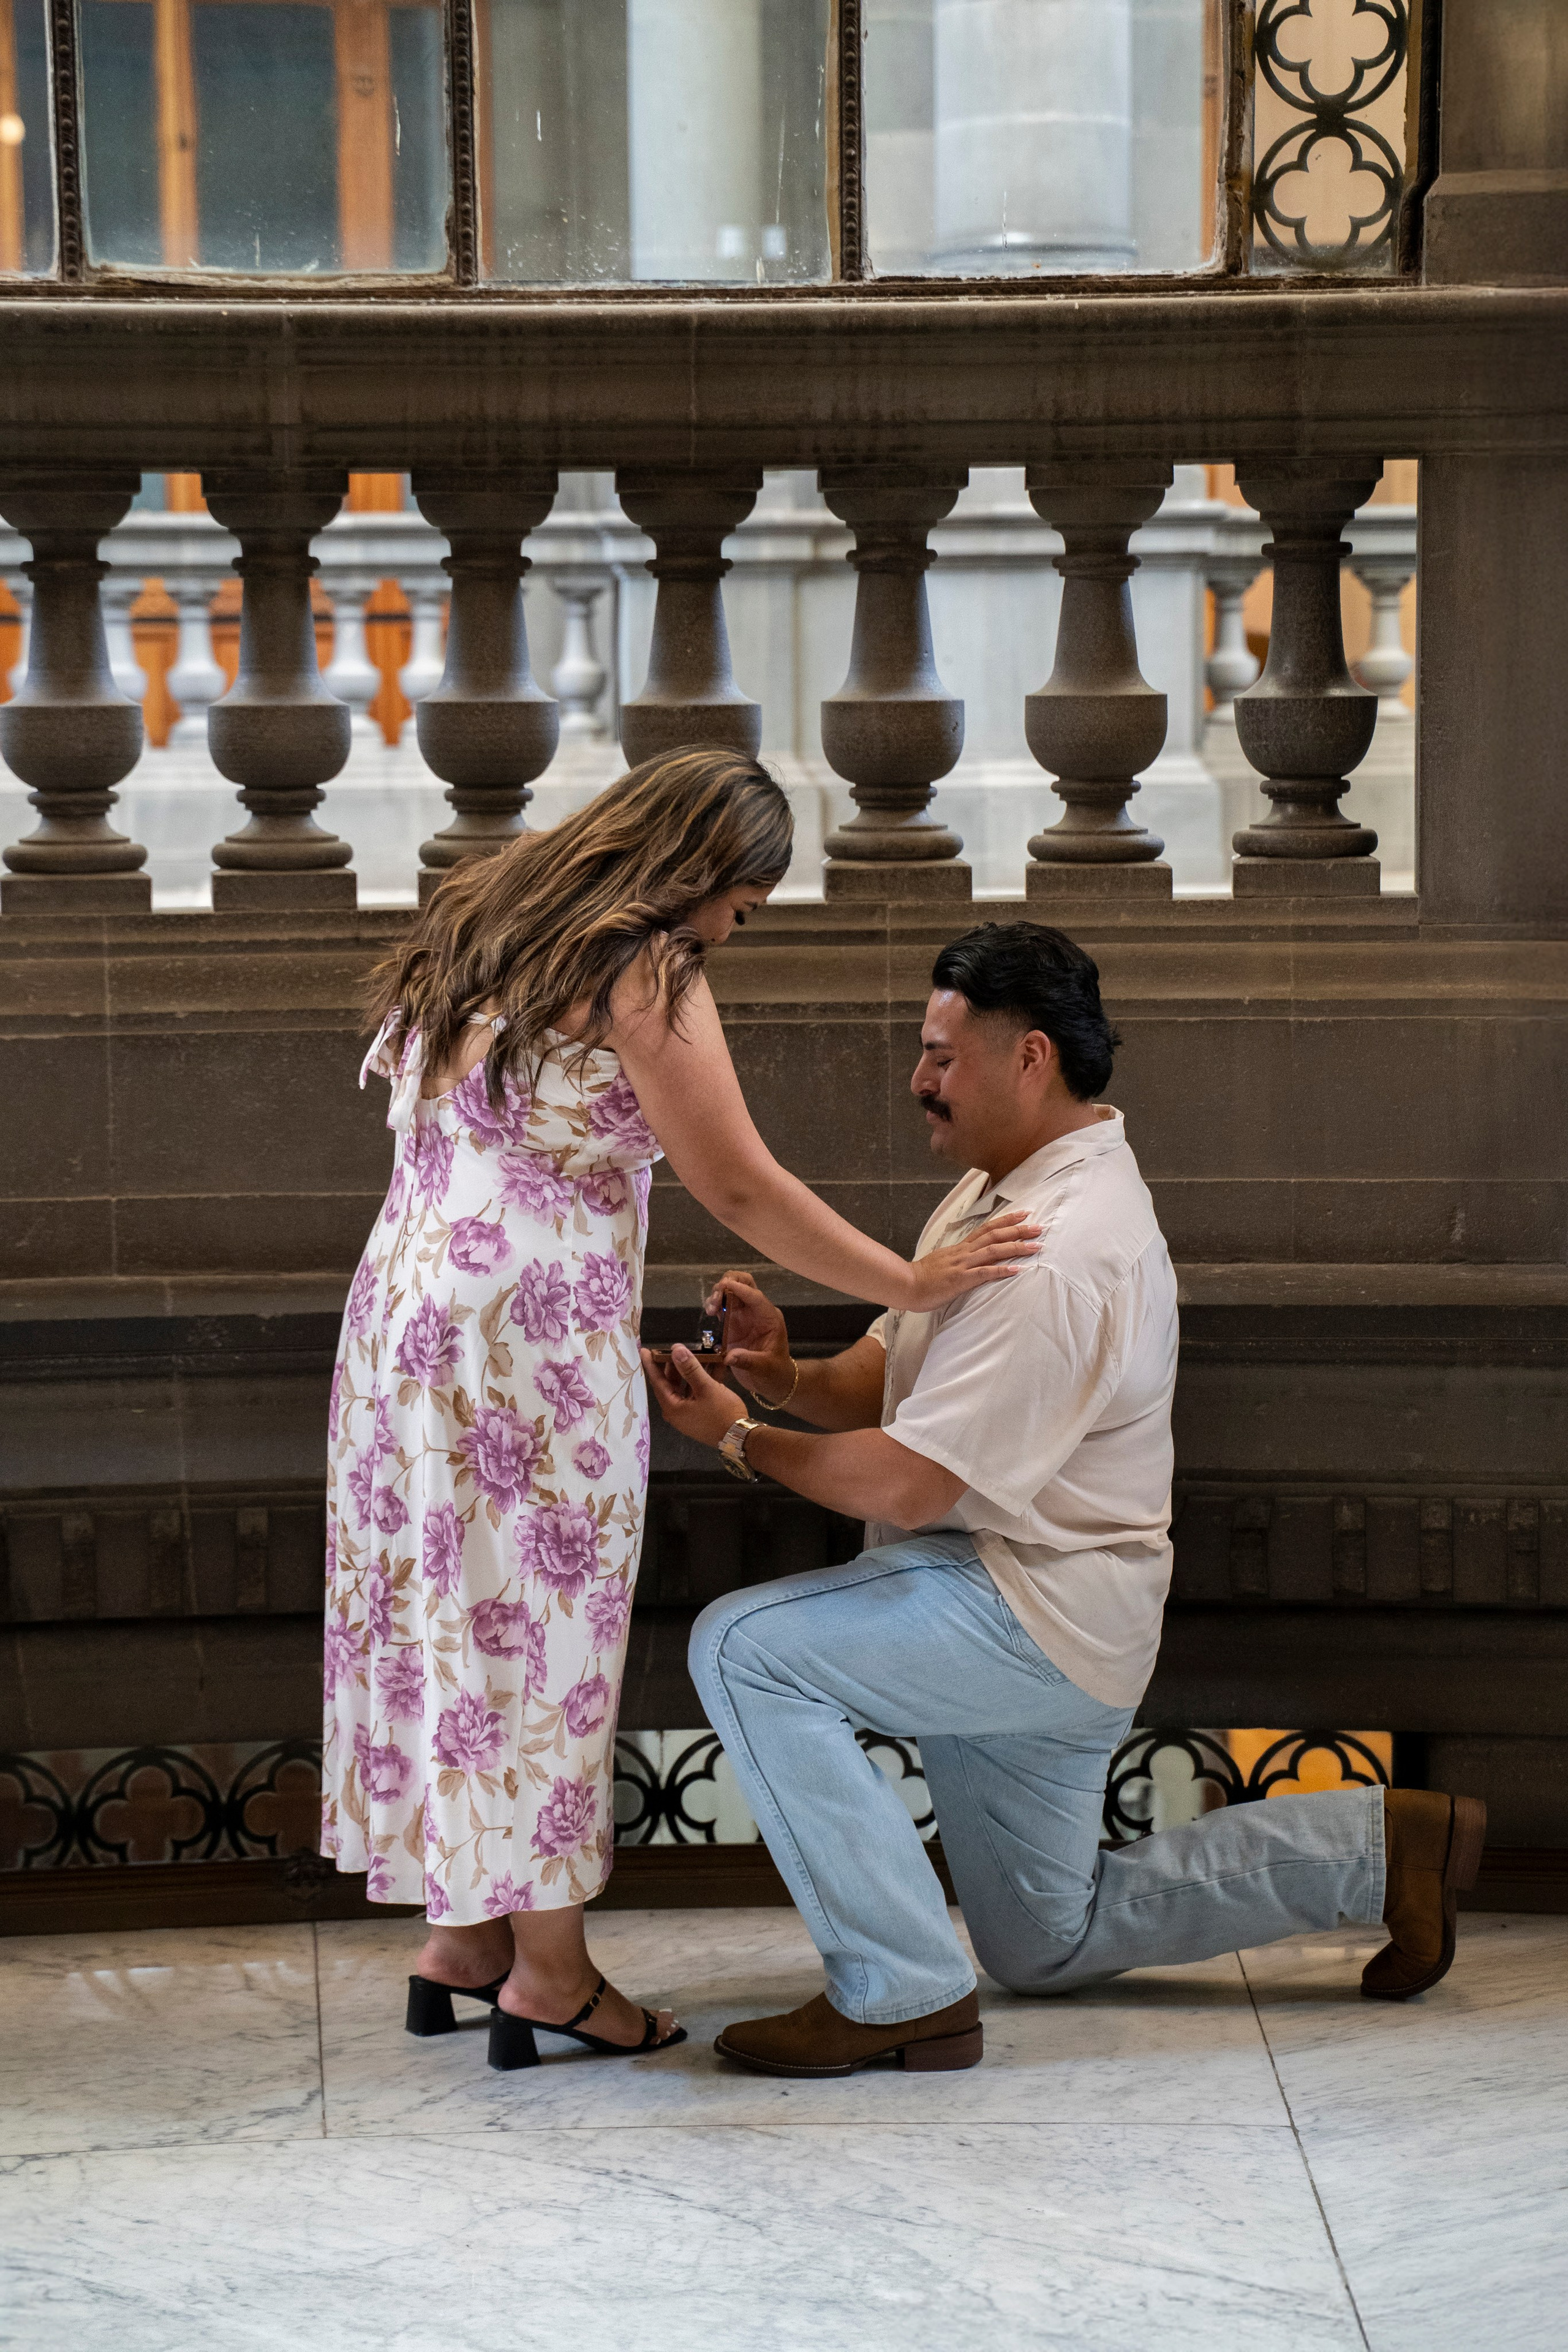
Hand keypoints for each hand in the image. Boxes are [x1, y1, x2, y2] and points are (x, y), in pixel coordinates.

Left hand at [642, 1343, 750, 1449]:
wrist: (741, 1437)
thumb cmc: (721, 1413)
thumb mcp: (706, 1388)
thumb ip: (690, 1368)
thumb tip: (676, 1349)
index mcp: (672, 1407)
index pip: (657, 1381)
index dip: (652, 1364)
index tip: (644, 1350)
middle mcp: (676, 1411)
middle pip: (670, 1383)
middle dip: (674, 1365)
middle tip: (674, 1347)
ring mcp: (688, 1413)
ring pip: (685, 1387)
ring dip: (691, 1371)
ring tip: (695, 1352)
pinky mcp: (700, 1413)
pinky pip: (696, 1393)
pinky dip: (701, 1380)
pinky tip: (711, 1365)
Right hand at [708, 1270, 794, 1405]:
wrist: (774, 1381)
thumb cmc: (775, 1372)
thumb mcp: (764, 1368)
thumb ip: (748, 1361)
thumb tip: (730, 1357)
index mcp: (769, 1318)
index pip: (756, 1296)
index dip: (740, 1289)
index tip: (725, 1287)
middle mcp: (756, 1312)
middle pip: (744, 1284)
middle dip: (728, 1284)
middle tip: (716, 1300)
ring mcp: (744, 1316)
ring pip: (730, 1292)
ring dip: (718, 1294)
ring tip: (710, 1309)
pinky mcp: (733, 1323)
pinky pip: (722, 1306)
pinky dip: (714, 1305)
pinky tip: (710, 1313)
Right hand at [902, 1210, 1040, 1312]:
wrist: (905, 1284)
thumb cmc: (923, 1277)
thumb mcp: (943, 1262)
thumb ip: (958, 1259)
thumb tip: (970, 1258)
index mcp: (961, 1248)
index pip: (987, 1228)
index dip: (1006, 1220)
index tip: (1024, 1214)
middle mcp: (964, 1252)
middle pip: (995, 1235)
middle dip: (1018, 1230)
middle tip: (1039, 1227)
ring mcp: (963, 1265)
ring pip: (994, 1250)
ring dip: (1017, 1247)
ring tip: (1036, 1246)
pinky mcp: (961, 1280)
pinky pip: (985, 1273)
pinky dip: (1002, 1270)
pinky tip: (1018, 1269)